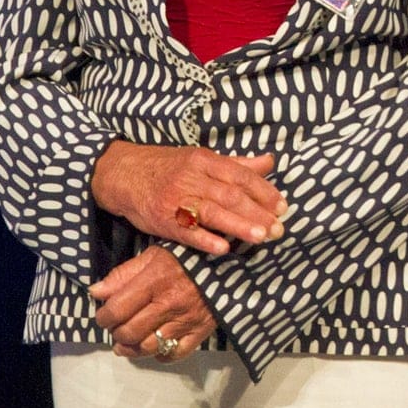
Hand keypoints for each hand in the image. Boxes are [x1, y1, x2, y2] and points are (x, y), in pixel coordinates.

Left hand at [90, 245, 216, 360]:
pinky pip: (175, 354)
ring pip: (148, 348)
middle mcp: (168, 304)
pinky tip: (156, 346)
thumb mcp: (153, 255)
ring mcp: (185, 320)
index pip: (116, 311)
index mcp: (154, 281)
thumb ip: (123, 274)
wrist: (228, 262)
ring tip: (129, 343)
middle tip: (117, 329)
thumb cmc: (186, 257)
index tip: (105, 316)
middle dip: (117, 334)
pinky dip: (161, 355)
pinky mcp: (201, 331)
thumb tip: (95, 292)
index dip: (103, 318)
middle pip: (129, 333)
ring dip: (133, 349)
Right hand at [92, 142, 285, 253]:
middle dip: (257, 212)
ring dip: (239, 225)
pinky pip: (186, 231)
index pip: (241, 176)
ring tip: (261, 237)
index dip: (264, 191)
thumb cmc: (170, 167)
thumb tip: (270, 162)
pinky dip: (205, 239)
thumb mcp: (202, 159)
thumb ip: (237, 164)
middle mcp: (192, 178)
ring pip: (212, 211)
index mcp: (206, 161)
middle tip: (279, 228)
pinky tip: (223, 248)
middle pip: (230, 195)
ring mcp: (176, 199)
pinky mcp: (162, 219)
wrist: (123, 174)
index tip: (283, 207)